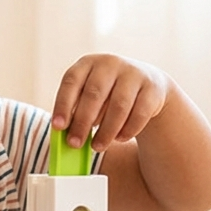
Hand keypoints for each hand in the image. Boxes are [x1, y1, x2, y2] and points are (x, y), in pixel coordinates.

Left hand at [52, 54, 169, 152]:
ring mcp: (133, 74)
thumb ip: (77, 111)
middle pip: (94, 94)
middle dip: (82, 122)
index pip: (71, 81)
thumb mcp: (90, 96)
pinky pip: (139, 114)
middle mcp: (110, 64)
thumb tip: (65, 135)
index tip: (58, 126)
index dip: (63, 104)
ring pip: (118, 106)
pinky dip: (128, 130)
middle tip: (74, 144)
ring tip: (97, 147)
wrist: (147, 85)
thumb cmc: (108, 95)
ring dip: (106, 131)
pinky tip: (119, 138)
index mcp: (88, 63)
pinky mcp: (152, 88)